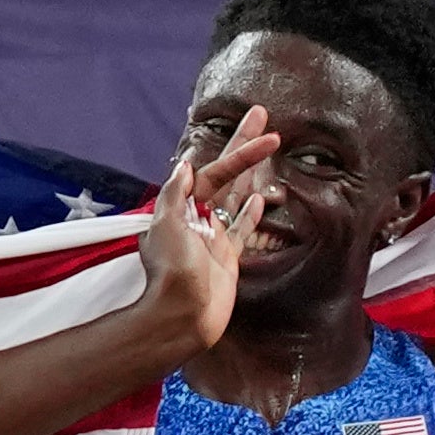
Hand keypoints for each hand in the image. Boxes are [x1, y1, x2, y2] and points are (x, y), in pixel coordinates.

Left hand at [131, 110, 279, 347]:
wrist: (182, 316)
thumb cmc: (171, 273)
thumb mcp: (165, 226)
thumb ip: (175, 194)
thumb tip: (185, 165)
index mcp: (182, 210)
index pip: (212, 172)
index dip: (235, 151)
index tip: (254, 128)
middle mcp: (198, 219)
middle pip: (226, 175)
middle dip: (245, 147)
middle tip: (263, 117)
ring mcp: (214, 237)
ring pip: (237, 196)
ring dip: (252, 172)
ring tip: (269, 146)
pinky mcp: (227, 257)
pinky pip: (242, 229)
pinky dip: (251, 213)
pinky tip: (262, 198)